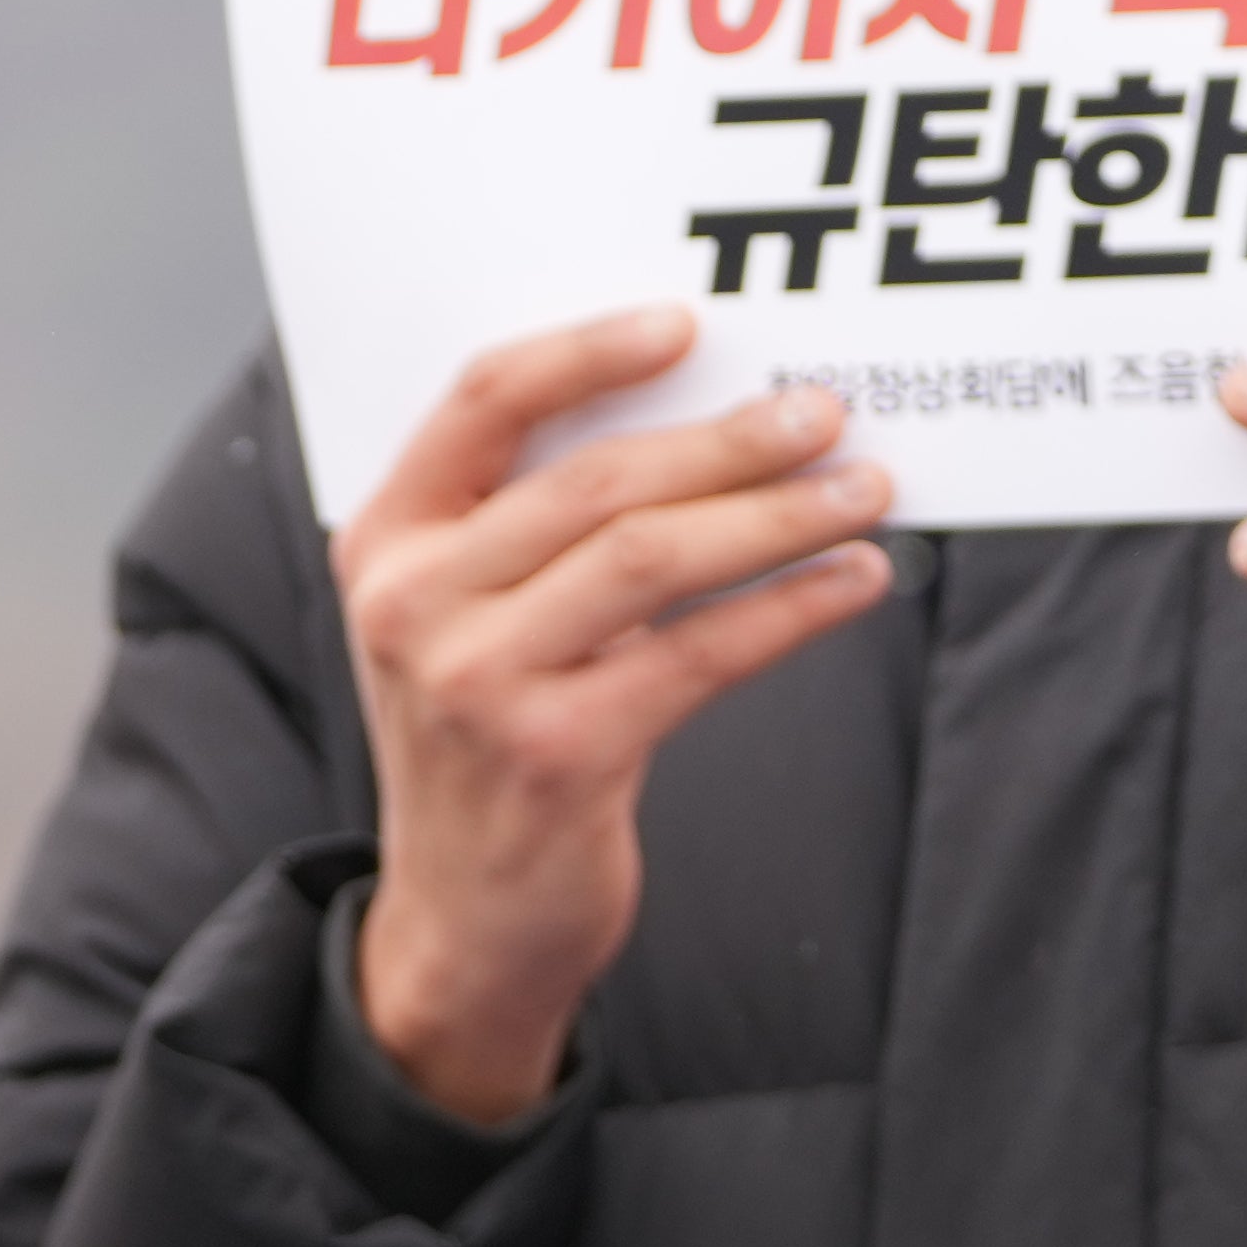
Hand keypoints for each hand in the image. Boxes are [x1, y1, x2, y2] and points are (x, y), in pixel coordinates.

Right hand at [342, 309, 900, 1117]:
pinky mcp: (560, 755)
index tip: (689, 327)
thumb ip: (527, 528)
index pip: (485, 402)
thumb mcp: (460, 621)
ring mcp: (479, 681)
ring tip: (860, 489)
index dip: (590, 352)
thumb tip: (707, 420)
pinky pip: (700, 653)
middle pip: (595, 479)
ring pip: (654, 555)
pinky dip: (792, 609)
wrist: (462, 920)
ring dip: (777, 515)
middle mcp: (414, 603)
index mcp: (386, 542)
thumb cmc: (485, 743)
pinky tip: (854, 582)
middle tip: (821, 414)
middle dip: (728, 438)